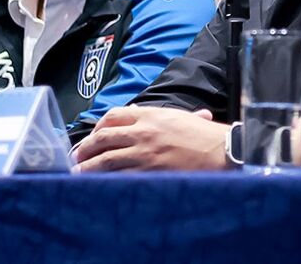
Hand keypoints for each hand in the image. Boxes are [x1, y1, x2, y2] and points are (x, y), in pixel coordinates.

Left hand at [73, 106, 229, 172]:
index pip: (114, 115)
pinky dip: (104, 181)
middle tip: (77, 156)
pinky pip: (118, 177)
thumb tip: (152, 114)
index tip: (93, 136)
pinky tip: (96, 185)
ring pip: (105, 159)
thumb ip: (165, 116)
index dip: (98, 126)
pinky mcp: (148, 173)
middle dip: (85, 147)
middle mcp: (143, 131)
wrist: (223, 152)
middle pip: (103, 137)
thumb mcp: (185, 117)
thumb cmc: (208, 136)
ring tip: (78, 173)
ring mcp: (144, 153)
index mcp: (152, 114)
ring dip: (88, 167)